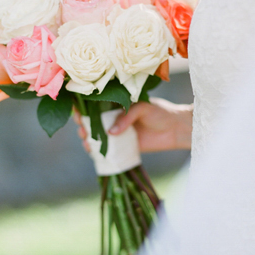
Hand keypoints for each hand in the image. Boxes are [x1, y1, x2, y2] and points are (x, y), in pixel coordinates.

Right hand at [74, 97, 192, 152]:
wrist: (176, 129)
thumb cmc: (160, 112)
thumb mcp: (142, 108)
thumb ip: (126, 117)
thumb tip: (110, 132)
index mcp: (116, 104)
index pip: (95, 104)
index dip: (83, 108)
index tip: (77, 112)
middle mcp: (113, 118)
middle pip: (91, 121)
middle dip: (82, 124)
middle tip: (82, 128)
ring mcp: (117, 132)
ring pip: (95, 135)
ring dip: (87, 138)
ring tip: (86, 140)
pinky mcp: (122, 146)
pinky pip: (106, 149)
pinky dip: (97, 151)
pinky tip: (92, 151)